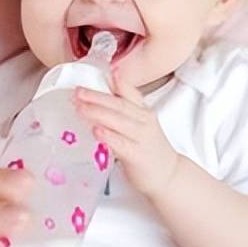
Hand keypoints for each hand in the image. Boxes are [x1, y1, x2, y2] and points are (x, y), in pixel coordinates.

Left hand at [73, 70, 178, 198]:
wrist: (168, 175)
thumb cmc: (149, 150)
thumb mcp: (140, 125)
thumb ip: (123, 113)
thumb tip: (99, 100)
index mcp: (144, 112)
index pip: (130, 92)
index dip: (116, 81)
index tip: (102, 71)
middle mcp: (144, 122)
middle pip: (119, 105)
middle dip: (97, 97)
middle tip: (79, 91)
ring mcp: (141, 138)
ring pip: (118, 121)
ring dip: (97, 112)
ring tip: (80, 107)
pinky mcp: (136, 155)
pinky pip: (120, 143)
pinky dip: (107, 136)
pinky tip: (96, 130)